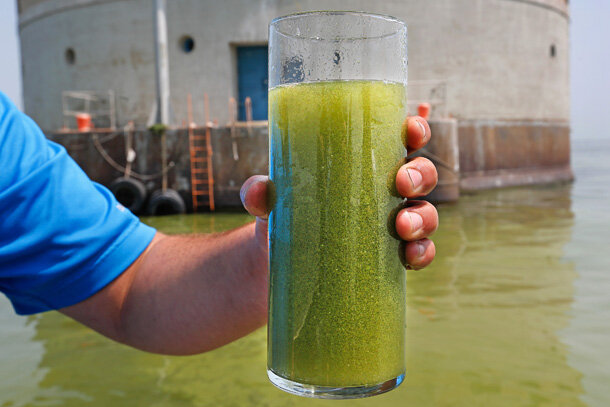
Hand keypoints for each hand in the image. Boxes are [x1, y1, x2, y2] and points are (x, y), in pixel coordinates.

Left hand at [240, 116, 437, 269]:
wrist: (279, 262)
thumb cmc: (284, 214)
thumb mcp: (272, 200)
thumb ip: (260, 192)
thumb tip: (259, 191)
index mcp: (364, 163)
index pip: (400, 139)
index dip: (416, 130)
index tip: (410, 132)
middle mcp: (385, 191)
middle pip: (421, 174)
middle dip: (420, 175)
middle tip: (401, 184)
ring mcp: (392, 224)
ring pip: (426, 213)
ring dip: (424, 217)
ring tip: (402, 227)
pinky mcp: (391, 256)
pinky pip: (421, 251)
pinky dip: (423, 252)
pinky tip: (410, 256)